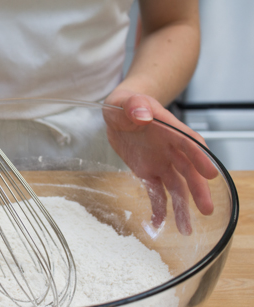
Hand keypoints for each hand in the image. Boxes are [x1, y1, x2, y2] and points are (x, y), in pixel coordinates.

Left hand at [104, 89, 218, 234]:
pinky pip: (156, 192)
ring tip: (186, 228)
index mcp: (168, 129)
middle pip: (188, 170)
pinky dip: (158, 207)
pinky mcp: (148, 172)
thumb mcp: (126, 101)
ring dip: (182, 205)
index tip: (210, 172)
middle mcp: (170, 148)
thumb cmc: (127, 104)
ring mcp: (160, 162)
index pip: (188, 143)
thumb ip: (135, 106)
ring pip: (176, 186)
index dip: (200, 157)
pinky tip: (159, 223)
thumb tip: (143, 115)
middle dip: (198, 189)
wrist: (119, 114)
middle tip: (207, 209)